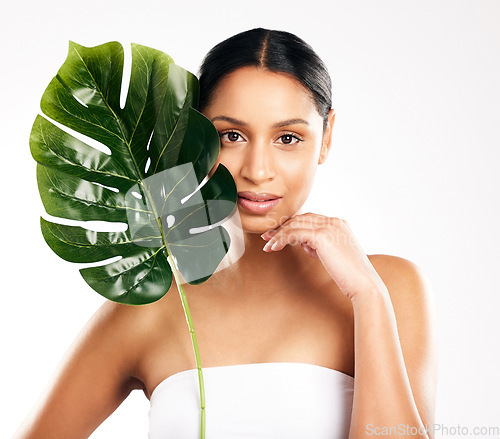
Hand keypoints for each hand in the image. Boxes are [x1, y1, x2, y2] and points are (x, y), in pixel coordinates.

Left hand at [261, 213, 385, 300]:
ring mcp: (329, 227)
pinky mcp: (322, 236)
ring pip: (295, 224)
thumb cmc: (350, 275)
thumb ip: (319, 245)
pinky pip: (295, 233)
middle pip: (300, 218)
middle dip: (282, 227)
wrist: (364, 284)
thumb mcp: (333, 254)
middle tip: (267, 237)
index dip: (291, 225)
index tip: (277, 235)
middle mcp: (334, 221)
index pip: (309, 219)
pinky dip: (282, 239)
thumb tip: (302, 242)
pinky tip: (274, 247)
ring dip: (278, 234)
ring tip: (268, 245)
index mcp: (339, 223)